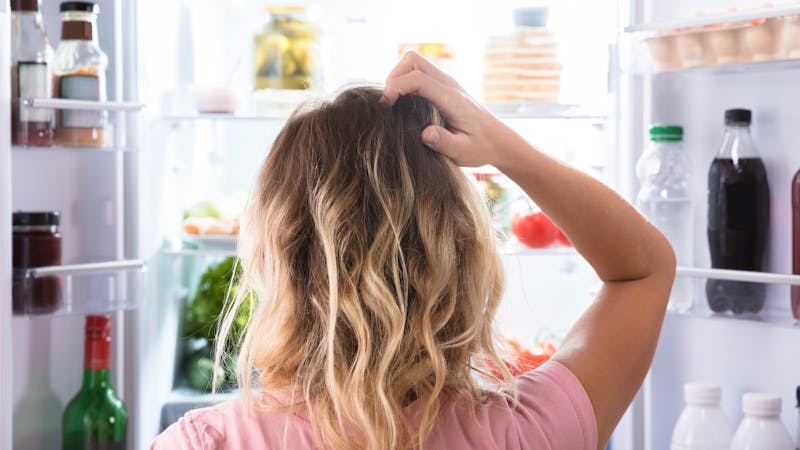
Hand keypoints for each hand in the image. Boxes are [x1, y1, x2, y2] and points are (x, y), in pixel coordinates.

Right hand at [382, 52, 512, 167]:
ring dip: (398, 77)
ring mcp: (446, 83)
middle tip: (387, 103)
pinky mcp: (443, 86)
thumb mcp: (463, 152)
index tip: (385, 106)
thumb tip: (425, 134)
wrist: (497, 141)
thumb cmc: (480, 148)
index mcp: (451, 98)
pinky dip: (405, 82)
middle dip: (394, 77)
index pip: (418, 79)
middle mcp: (448, 84)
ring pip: (414, 63)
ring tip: (392, 103)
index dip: (396, 87)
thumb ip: (444, 143)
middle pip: (412, 61)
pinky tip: (403, 104)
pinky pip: (418, 72)